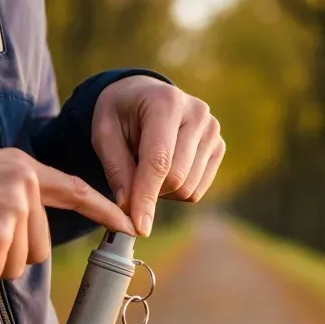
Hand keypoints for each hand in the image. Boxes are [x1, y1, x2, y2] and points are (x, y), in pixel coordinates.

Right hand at [0, 148, 135, 290]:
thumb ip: (16, 200)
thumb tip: (31, 247)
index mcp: (23, 168)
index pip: (74, 190)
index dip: (103, 211)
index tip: (129, 226)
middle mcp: (24, 187)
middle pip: (38, 250)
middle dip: (4, 256)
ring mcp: (12, 212)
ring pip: (14, 268)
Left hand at [92, 75, 224, 236]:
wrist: (143, 96)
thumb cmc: (121, 114)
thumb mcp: (105, 134)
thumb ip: (116, 171)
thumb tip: (130, 211)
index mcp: (166, 102)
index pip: (159, 161)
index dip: (147, 197)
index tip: (139, 227)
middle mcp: (197, 114)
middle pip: (176, 178)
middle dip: (149, 192)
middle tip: (129, 180)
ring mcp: (213, 131)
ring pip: (188, 188)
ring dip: (162, 191)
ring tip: (146, 167)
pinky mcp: (219, 147)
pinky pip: (197, 190)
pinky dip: (176, 190)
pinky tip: (165, 169)